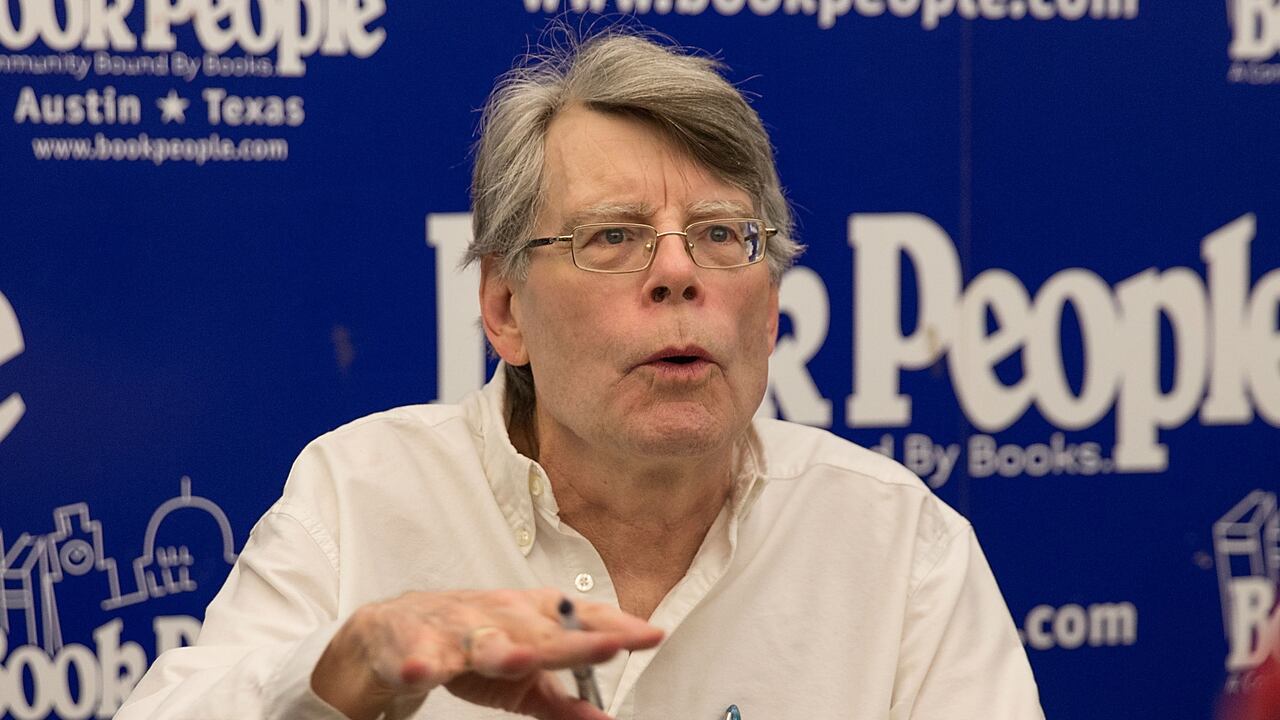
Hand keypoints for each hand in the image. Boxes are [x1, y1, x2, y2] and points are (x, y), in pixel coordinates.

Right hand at [310, 588, 663, 719]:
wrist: (388, 632)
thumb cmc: (467, 645)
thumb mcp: (521, 679)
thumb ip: (565, 699)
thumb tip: (607, 719)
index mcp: (529, 617)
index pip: (580, 618)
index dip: (616, 626)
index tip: (652, 635)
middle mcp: (497, 616)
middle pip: (540, 629)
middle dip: (574, 640)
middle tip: (610, 646)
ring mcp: (455, 628)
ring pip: (481, 638)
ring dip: (501, 648)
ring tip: (521, 659)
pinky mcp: (412, 643)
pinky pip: (416, 654)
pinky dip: (417, 661)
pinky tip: (421, 670)